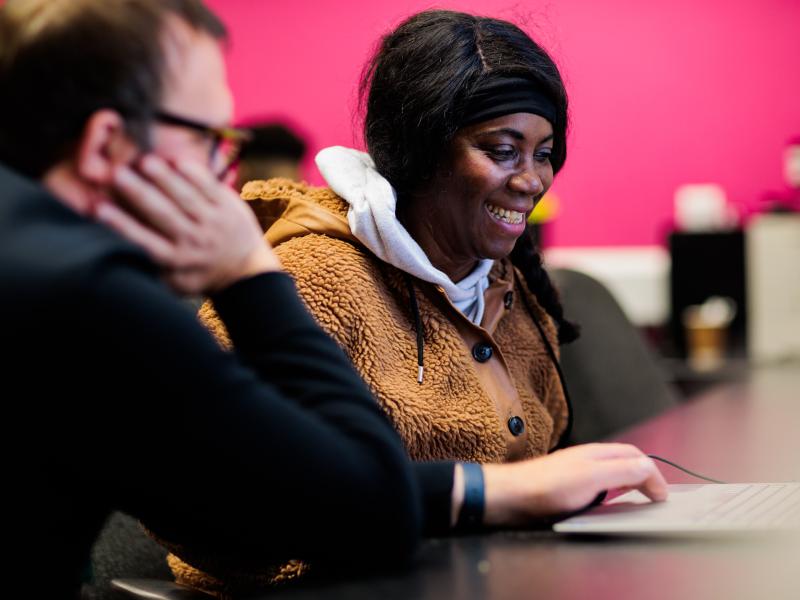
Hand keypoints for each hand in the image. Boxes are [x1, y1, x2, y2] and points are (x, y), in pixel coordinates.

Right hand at [97, 154, 280, 294]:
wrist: (244, 271)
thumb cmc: (197, 273)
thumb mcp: (173, 280)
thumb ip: (148, 265)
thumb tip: (109, 245)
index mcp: (175, 260)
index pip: (144, 241)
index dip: (121, 224)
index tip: (98, 208)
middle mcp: (193, 241)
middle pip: (163, 214)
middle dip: (139, 194)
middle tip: (116, 174)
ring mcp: (212, 223)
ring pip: (186, 197)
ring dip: (165, 178)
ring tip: (144, 161)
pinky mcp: (228, 207)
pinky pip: (210, 187)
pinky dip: (194, 174)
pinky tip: (176, 160)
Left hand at [480, 443, 667, 525]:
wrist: (511, 497)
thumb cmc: (544, 486)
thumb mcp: (592, 477)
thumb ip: (622, 471)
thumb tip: (648, 467)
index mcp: (596, 453)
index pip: (634, 455)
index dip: (653, 473)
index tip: (662, 494)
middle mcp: (587, 460)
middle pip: (624, 462)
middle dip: (643, 474)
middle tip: (656, 494)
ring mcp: (575, 473)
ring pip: (610, 474)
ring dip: (627, 484)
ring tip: (637, 498)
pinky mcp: (565, 488)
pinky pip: (596, 488)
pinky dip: (610, 495)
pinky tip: (605, 506)